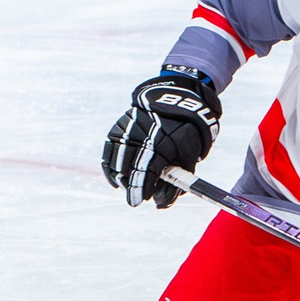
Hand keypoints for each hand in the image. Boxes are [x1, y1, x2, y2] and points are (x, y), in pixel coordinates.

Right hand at [100, 69, 220, 207]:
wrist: (176, 97)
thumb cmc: (188, 131)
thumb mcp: (190, 155)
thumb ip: (176, 181)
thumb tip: (162, 203)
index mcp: (161, 144)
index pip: (145, 173)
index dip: (140, 189)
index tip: (138, 201)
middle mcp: (141, 137)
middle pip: (128, 170)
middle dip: (131, 187)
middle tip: (137, 197)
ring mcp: (127, 131)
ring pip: (115, 162)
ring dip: (120, 178)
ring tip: (128, 186)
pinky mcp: (119, 127)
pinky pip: (109, 151)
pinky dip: (110, 166)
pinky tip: (116, 178)